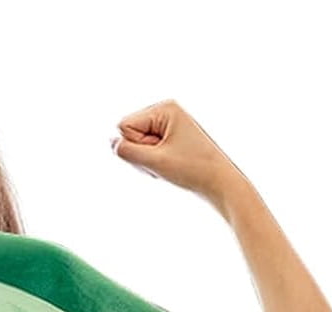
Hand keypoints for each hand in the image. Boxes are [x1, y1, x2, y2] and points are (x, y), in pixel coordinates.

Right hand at [110, 99, 243, 205]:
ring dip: (148, 161)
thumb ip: (127, 151)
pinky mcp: (170, 138)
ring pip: (137, 145)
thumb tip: (111, 142)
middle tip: (165, 163)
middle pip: (130, 134)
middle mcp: (166, 111)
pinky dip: (153, 164)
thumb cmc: (194, 170)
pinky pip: (147, 152)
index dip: (136, 147)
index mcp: (165, 107)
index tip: (159, 154)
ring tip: (169, 165)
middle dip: (141, 154)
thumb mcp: (155, 162)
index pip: (124, 126)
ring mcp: (169, 124)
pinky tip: (170, 167)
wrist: (220, 183)